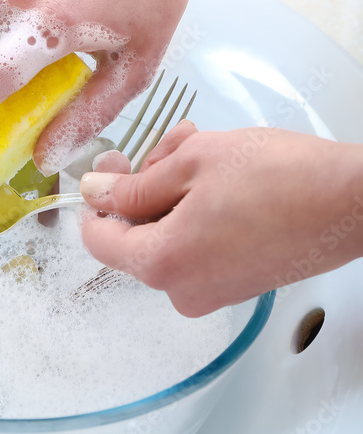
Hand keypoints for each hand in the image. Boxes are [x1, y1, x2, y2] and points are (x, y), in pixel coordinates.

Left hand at [80, 124, 362, 315]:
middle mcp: (184, 291)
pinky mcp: (239, 283)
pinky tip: (221, 173)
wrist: (353, 202)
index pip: (97, 239)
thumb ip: (134, 184)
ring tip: (203, 146)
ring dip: (176, 187)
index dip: (98, 196)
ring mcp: (214, 292)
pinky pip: (197, 244)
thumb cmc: (282, 178)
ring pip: (168, 232)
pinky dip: (199, 208)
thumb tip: (96, 193)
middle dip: (147, 181)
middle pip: (136, 233)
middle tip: (173, 142)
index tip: (112, 163)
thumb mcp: (193, 162)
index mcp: (162, 264)